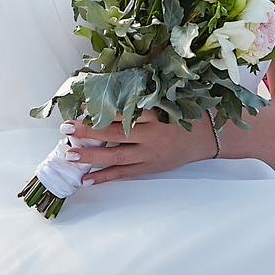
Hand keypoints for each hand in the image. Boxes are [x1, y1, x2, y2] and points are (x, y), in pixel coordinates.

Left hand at [62, 113, 216, 183]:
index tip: (82, 106)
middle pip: (115, 133)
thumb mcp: (167, 102)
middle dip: (88, 131)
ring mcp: (149, 154)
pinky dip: (104, 177)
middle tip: (66, 127)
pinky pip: (123, 174)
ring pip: (116, 156)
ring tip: (70, 155)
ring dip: (91, 157)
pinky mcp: (149, 168)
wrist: (208, 137)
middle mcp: (151, 135)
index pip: (123, 112)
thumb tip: (110, 96)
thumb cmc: (185, 115)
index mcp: (155, 114)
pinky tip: (86, 179)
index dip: (102, 110)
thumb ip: (142, 100)